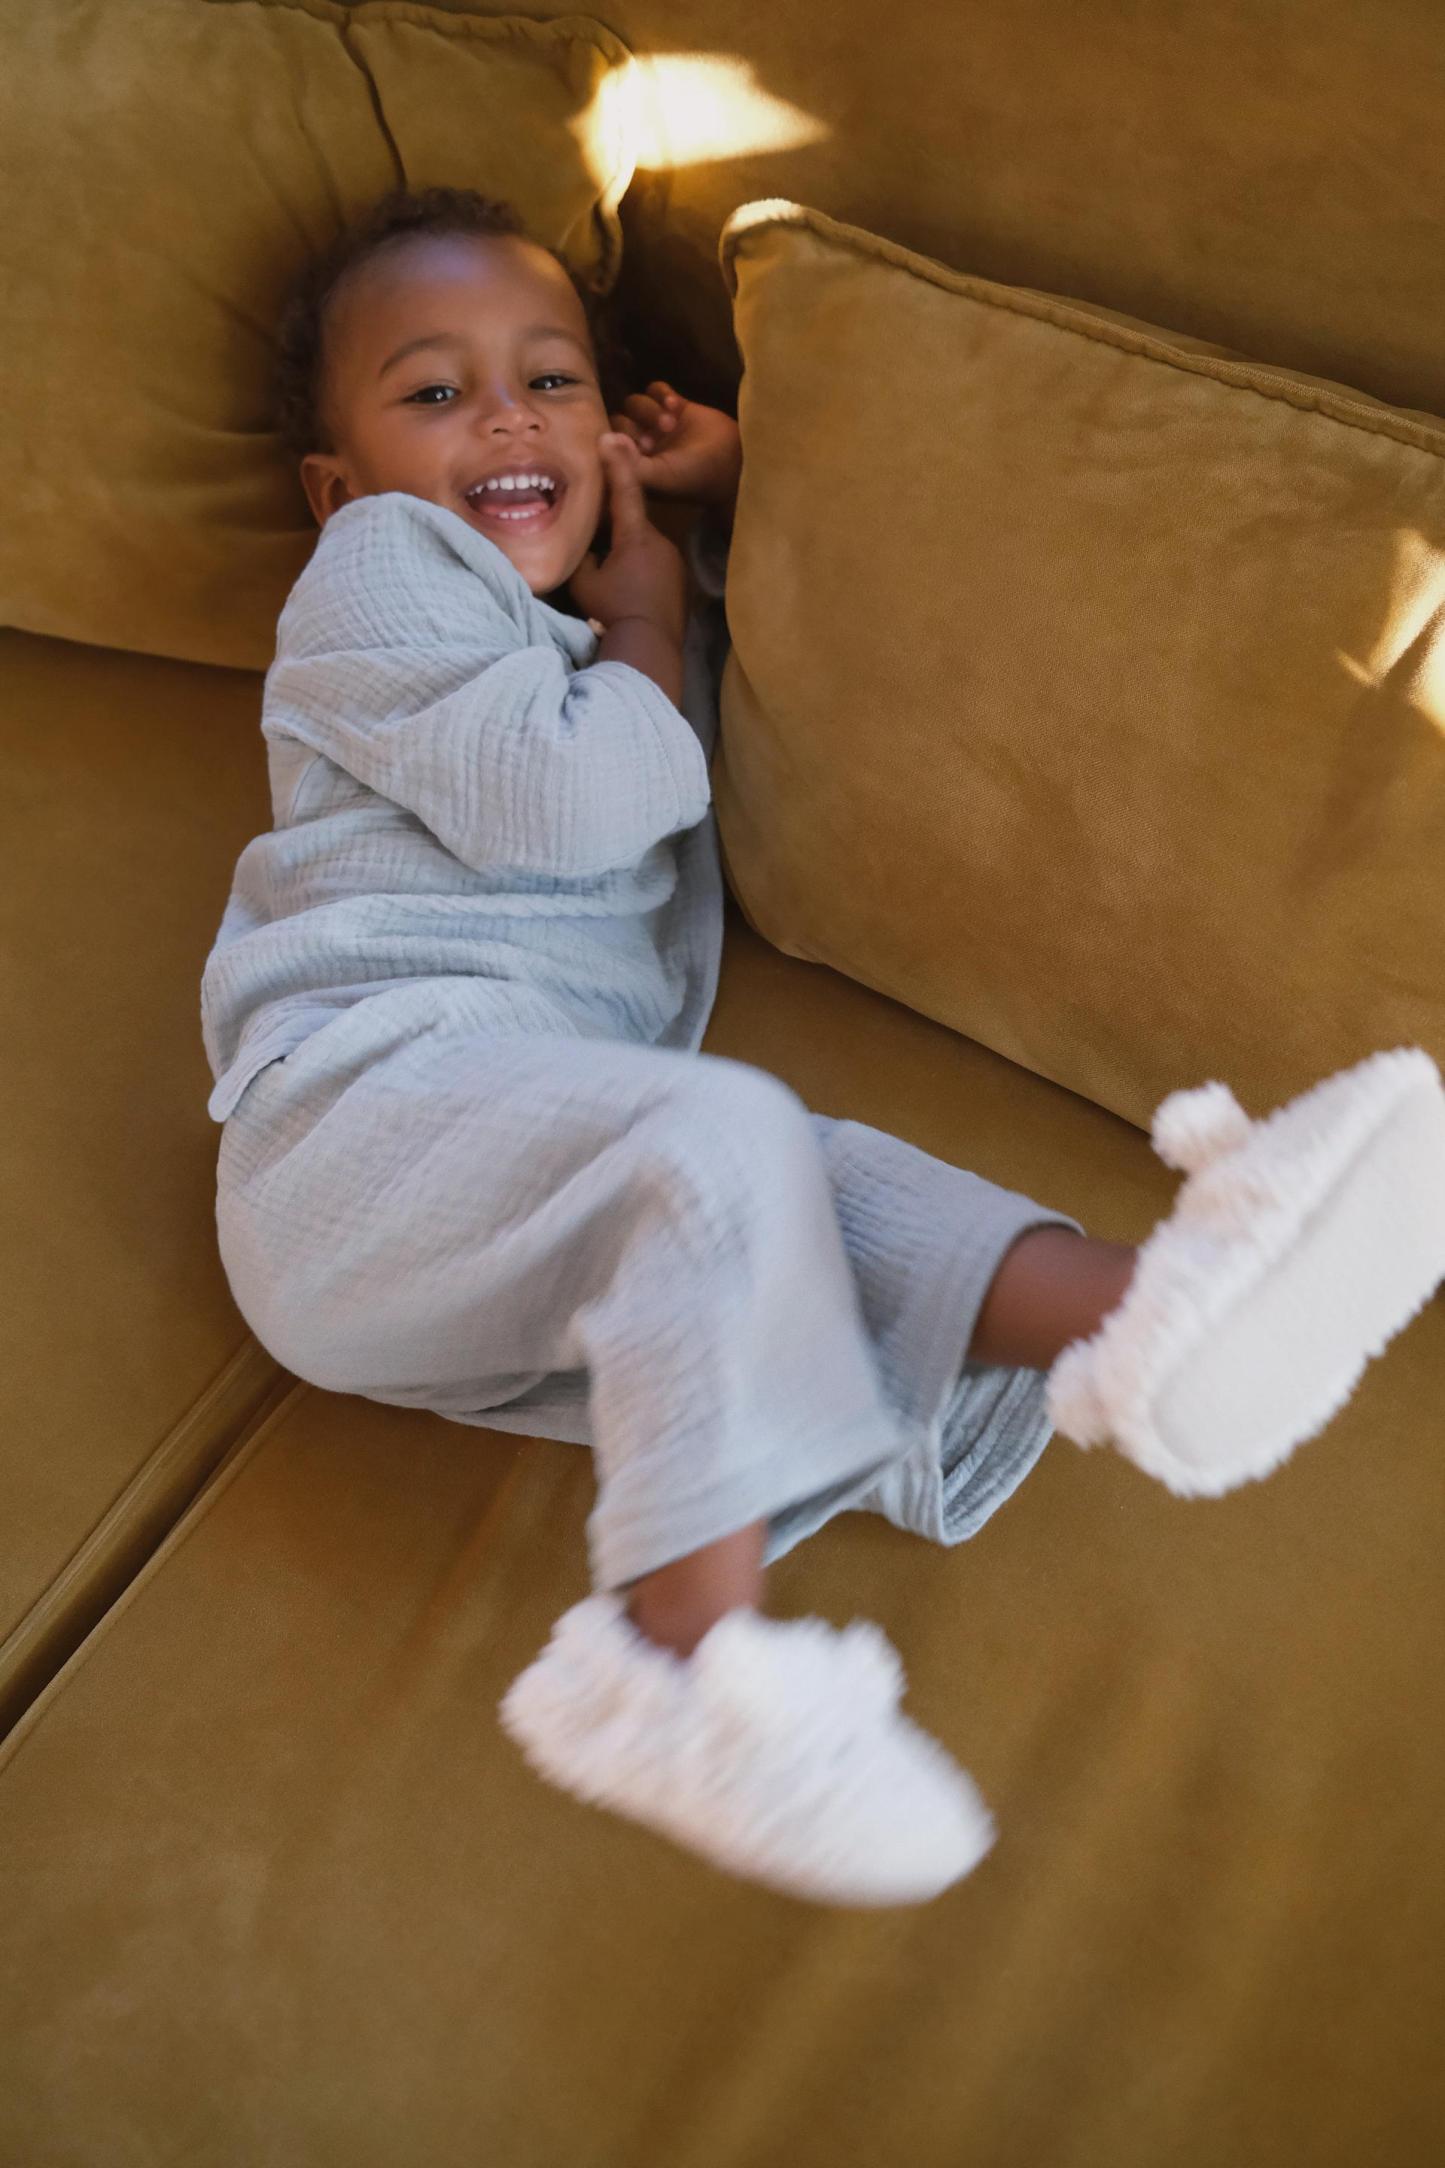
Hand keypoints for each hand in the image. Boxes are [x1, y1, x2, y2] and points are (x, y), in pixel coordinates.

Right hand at [569, 433, 687, 643]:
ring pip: (646, 549)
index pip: (624, 491)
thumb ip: (582, 554)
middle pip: (634, 525)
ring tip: (618, 583)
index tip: (609, 436)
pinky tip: (633, 595)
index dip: (616, 463)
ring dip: (631, 558)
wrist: (651, 645)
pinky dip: (644, 575)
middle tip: (602, 555)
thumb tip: (583, 545)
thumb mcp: (584, 582)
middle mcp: (660, 541)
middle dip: (617, 534)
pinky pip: (657, 568)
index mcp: (635, 536)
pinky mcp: (681, 581)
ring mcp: (674, 561)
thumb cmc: (614, 611)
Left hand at [608, 380, 741, 507]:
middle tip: (654, 440)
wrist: (732, 461)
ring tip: (671, 423)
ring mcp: (656, 424)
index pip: (608, 444)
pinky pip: (655, 389)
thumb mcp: (658, 477)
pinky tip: (677, 406)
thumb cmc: (693, 476)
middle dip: (635, 426)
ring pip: (635, 403)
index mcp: (633, 464)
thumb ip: (629, 463)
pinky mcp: (674, 406)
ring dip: (650, 410)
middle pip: (619, 420)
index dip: (617, 442)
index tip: (637, 450)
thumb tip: (604, 439)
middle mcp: (641, 444)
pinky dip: (662, 394)